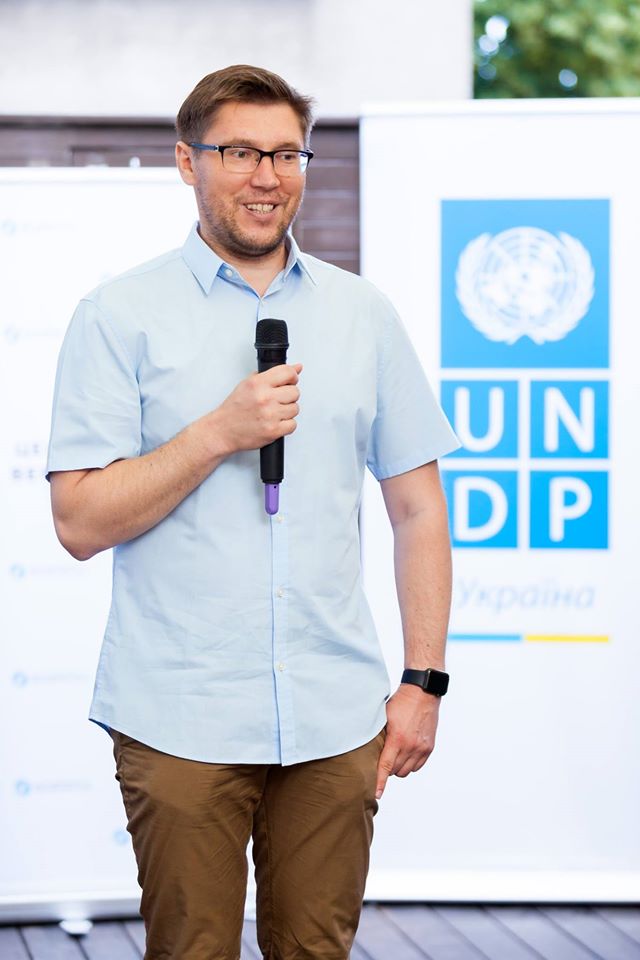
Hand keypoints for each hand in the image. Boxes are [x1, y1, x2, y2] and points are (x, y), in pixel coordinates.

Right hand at [214, 363, 301, 454]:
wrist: (222, 430)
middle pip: (295, 392)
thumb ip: (271, 375)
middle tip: (277, 400)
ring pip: (295, 408)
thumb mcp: (247, 384)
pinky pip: (293, 424)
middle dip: (288, 396)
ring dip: (287, 411)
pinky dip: (286, 425)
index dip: (292, 377)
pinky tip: (275, 422)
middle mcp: (264, 398)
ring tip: (274, 412)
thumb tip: (296, 368)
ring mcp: (270, 415)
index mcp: (257, 383)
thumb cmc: (234, 409)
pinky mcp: (273, 430)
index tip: (290, 381)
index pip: (288, 372)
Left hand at [375, 683, 439, 798]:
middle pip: (395, 771)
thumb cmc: (400, 703)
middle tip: (383, 757)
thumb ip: (379, 735)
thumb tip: (367, 750)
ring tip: (395, 754)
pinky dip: (410, 764)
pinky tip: (405, 753)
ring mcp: (421, 748)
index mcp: (397, 738)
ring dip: (399, 767)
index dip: (379, 782)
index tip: (376, 794)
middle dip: (388, 768)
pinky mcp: (429, 747)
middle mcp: (411, 746)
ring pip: (407, 771)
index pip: (385, 766)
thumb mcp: (384, 717)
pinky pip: (418, 766)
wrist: (422, 693)